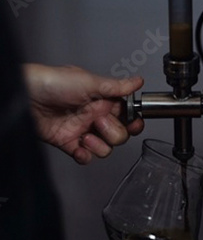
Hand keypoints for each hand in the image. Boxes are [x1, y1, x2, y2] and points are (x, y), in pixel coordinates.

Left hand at [23, 64, 143, 164]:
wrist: (27, 98)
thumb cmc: (53, 82)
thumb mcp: (89, 81)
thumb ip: (116, 86)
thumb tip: (137, 82)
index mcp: (102, 101)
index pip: (127, 116)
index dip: (133, 123)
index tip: (133, 124)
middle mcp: (94, 116)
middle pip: (120, 136)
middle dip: (113, 133)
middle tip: (98, 122)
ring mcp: (82, 131)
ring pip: (105, 149)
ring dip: (98, 146)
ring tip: (84, 135)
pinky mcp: (69, 143)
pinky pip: (86, 158)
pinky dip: (85, 156)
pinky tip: (79, 148)